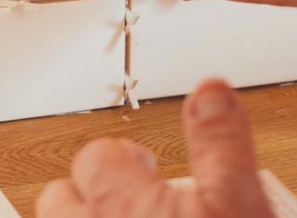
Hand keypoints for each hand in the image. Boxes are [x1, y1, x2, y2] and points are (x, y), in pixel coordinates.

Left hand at [36, 79, 273, 217]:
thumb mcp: (240, 203)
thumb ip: (221, 145)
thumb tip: (210, 90)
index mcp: (125, 205)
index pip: (95, 156)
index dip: (121, 154)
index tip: (143, 161)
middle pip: (56, 199)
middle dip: (84, 190)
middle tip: (120, 194)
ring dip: (79, 214)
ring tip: (114, 212)